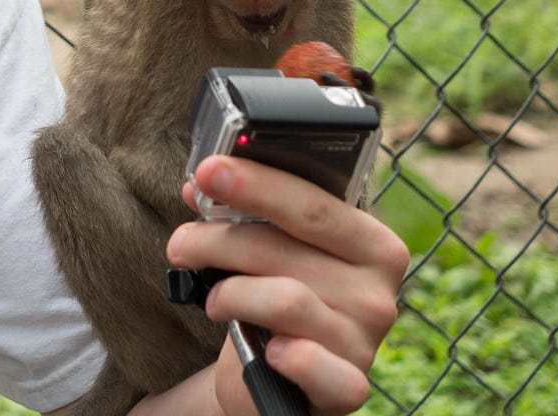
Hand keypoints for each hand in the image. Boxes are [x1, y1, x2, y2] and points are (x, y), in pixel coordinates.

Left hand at [166, 155, 408, 414]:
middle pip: (284, 248)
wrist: (278, 373)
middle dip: (219, 240)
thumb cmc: (275, 296)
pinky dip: (286, 355)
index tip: (209, 171)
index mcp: (371, 243)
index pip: (312, 204)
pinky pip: (312, 363)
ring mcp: (365, 340)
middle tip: (181, 244)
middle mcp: (377, 290)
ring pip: (284, 299)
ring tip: (214, 299)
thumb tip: (200, 185)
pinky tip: (268, 350)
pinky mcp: (348, 386)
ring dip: (230, 294)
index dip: (256, 184)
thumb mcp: (266, 250)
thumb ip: (243, 214)